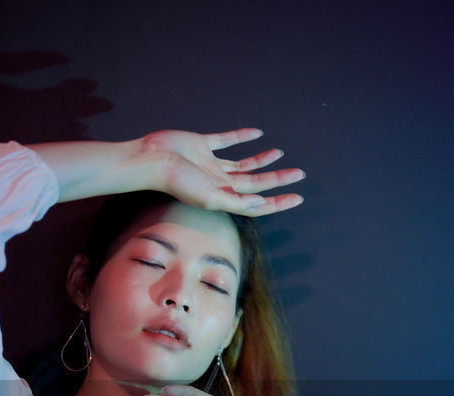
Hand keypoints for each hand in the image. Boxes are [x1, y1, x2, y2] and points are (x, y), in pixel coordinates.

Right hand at [138, 128, 304, 216]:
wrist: (153, 160)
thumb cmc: (178, 182)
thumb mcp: (211, 198)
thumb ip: (237, 202)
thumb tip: (262, 204)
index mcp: (223, 196)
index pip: (257, 202)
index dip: (278, 202)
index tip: (298, 197)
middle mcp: (219, 182)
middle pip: (255, 182)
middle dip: (278, 179)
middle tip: (300, 173)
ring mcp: (211, 163)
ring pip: (244, 163)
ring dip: (262, 160)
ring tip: (280, 153)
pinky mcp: (203, 145)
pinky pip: (227, 140)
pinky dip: (242, 137)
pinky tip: (257, 134)